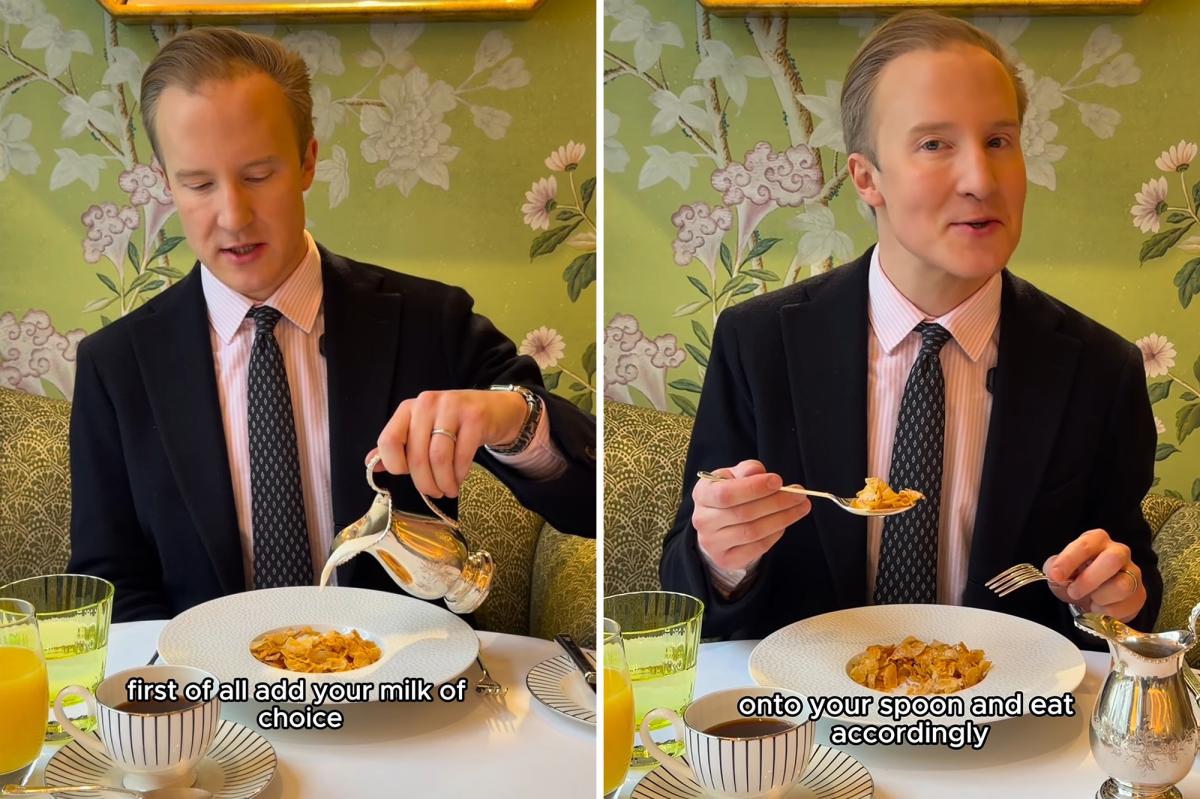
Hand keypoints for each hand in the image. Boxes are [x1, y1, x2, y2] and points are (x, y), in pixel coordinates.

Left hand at [370, 389, 527, 498]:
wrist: (495, 409)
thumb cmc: (454, 424)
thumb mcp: (423, 430)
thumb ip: (398, 446)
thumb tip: (370, 464)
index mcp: (408, 408)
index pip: (388, 440)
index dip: (395, 465)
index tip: (407, 475)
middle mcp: (427, 404)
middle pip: (416, 455)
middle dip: (425, 483)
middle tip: (434, 493)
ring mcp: (452, 408)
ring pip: (439, 457)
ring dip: (444, 482)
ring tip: (448, 489)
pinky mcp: (475, 417)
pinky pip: (462, 455)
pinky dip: (460, 473)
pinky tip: (460, 477)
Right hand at [692, 459, 811, 571]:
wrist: (718, 525)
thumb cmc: (731, 494)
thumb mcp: (735, 475)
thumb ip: (747, 470)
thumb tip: (759, 473)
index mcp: (702, 494)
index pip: (726, 493)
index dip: (754, 488)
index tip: (778, 481)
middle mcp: (702, 520)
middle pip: (743, 513)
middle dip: (777, 503)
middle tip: (800, 495)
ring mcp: (712, 543)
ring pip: (753, 532)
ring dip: (782, 518)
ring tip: (800, 507)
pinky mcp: (726, 559)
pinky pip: (757, 548)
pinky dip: (775, 534)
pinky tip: (784, 523)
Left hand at [1042, 528, 1145, 622]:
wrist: (1093, 597)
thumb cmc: (1076, 577)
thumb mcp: (1059, 569)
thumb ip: (1054, 568)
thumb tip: (1055, 574)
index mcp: (1097, 540)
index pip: (1085, 545)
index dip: (1069, 560)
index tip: (1055, 575)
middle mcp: (1119, 551)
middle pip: (1113, 560)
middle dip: (1089, 579)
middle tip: (1073, 591)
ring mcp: (1133, 573)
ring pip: (1122, 585)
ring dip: (1099, 597)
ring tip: (1089, 600)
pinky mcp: (1139, 594)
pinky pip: (1126, 606)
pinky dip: (1107, 612)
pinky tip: (1100, 608)